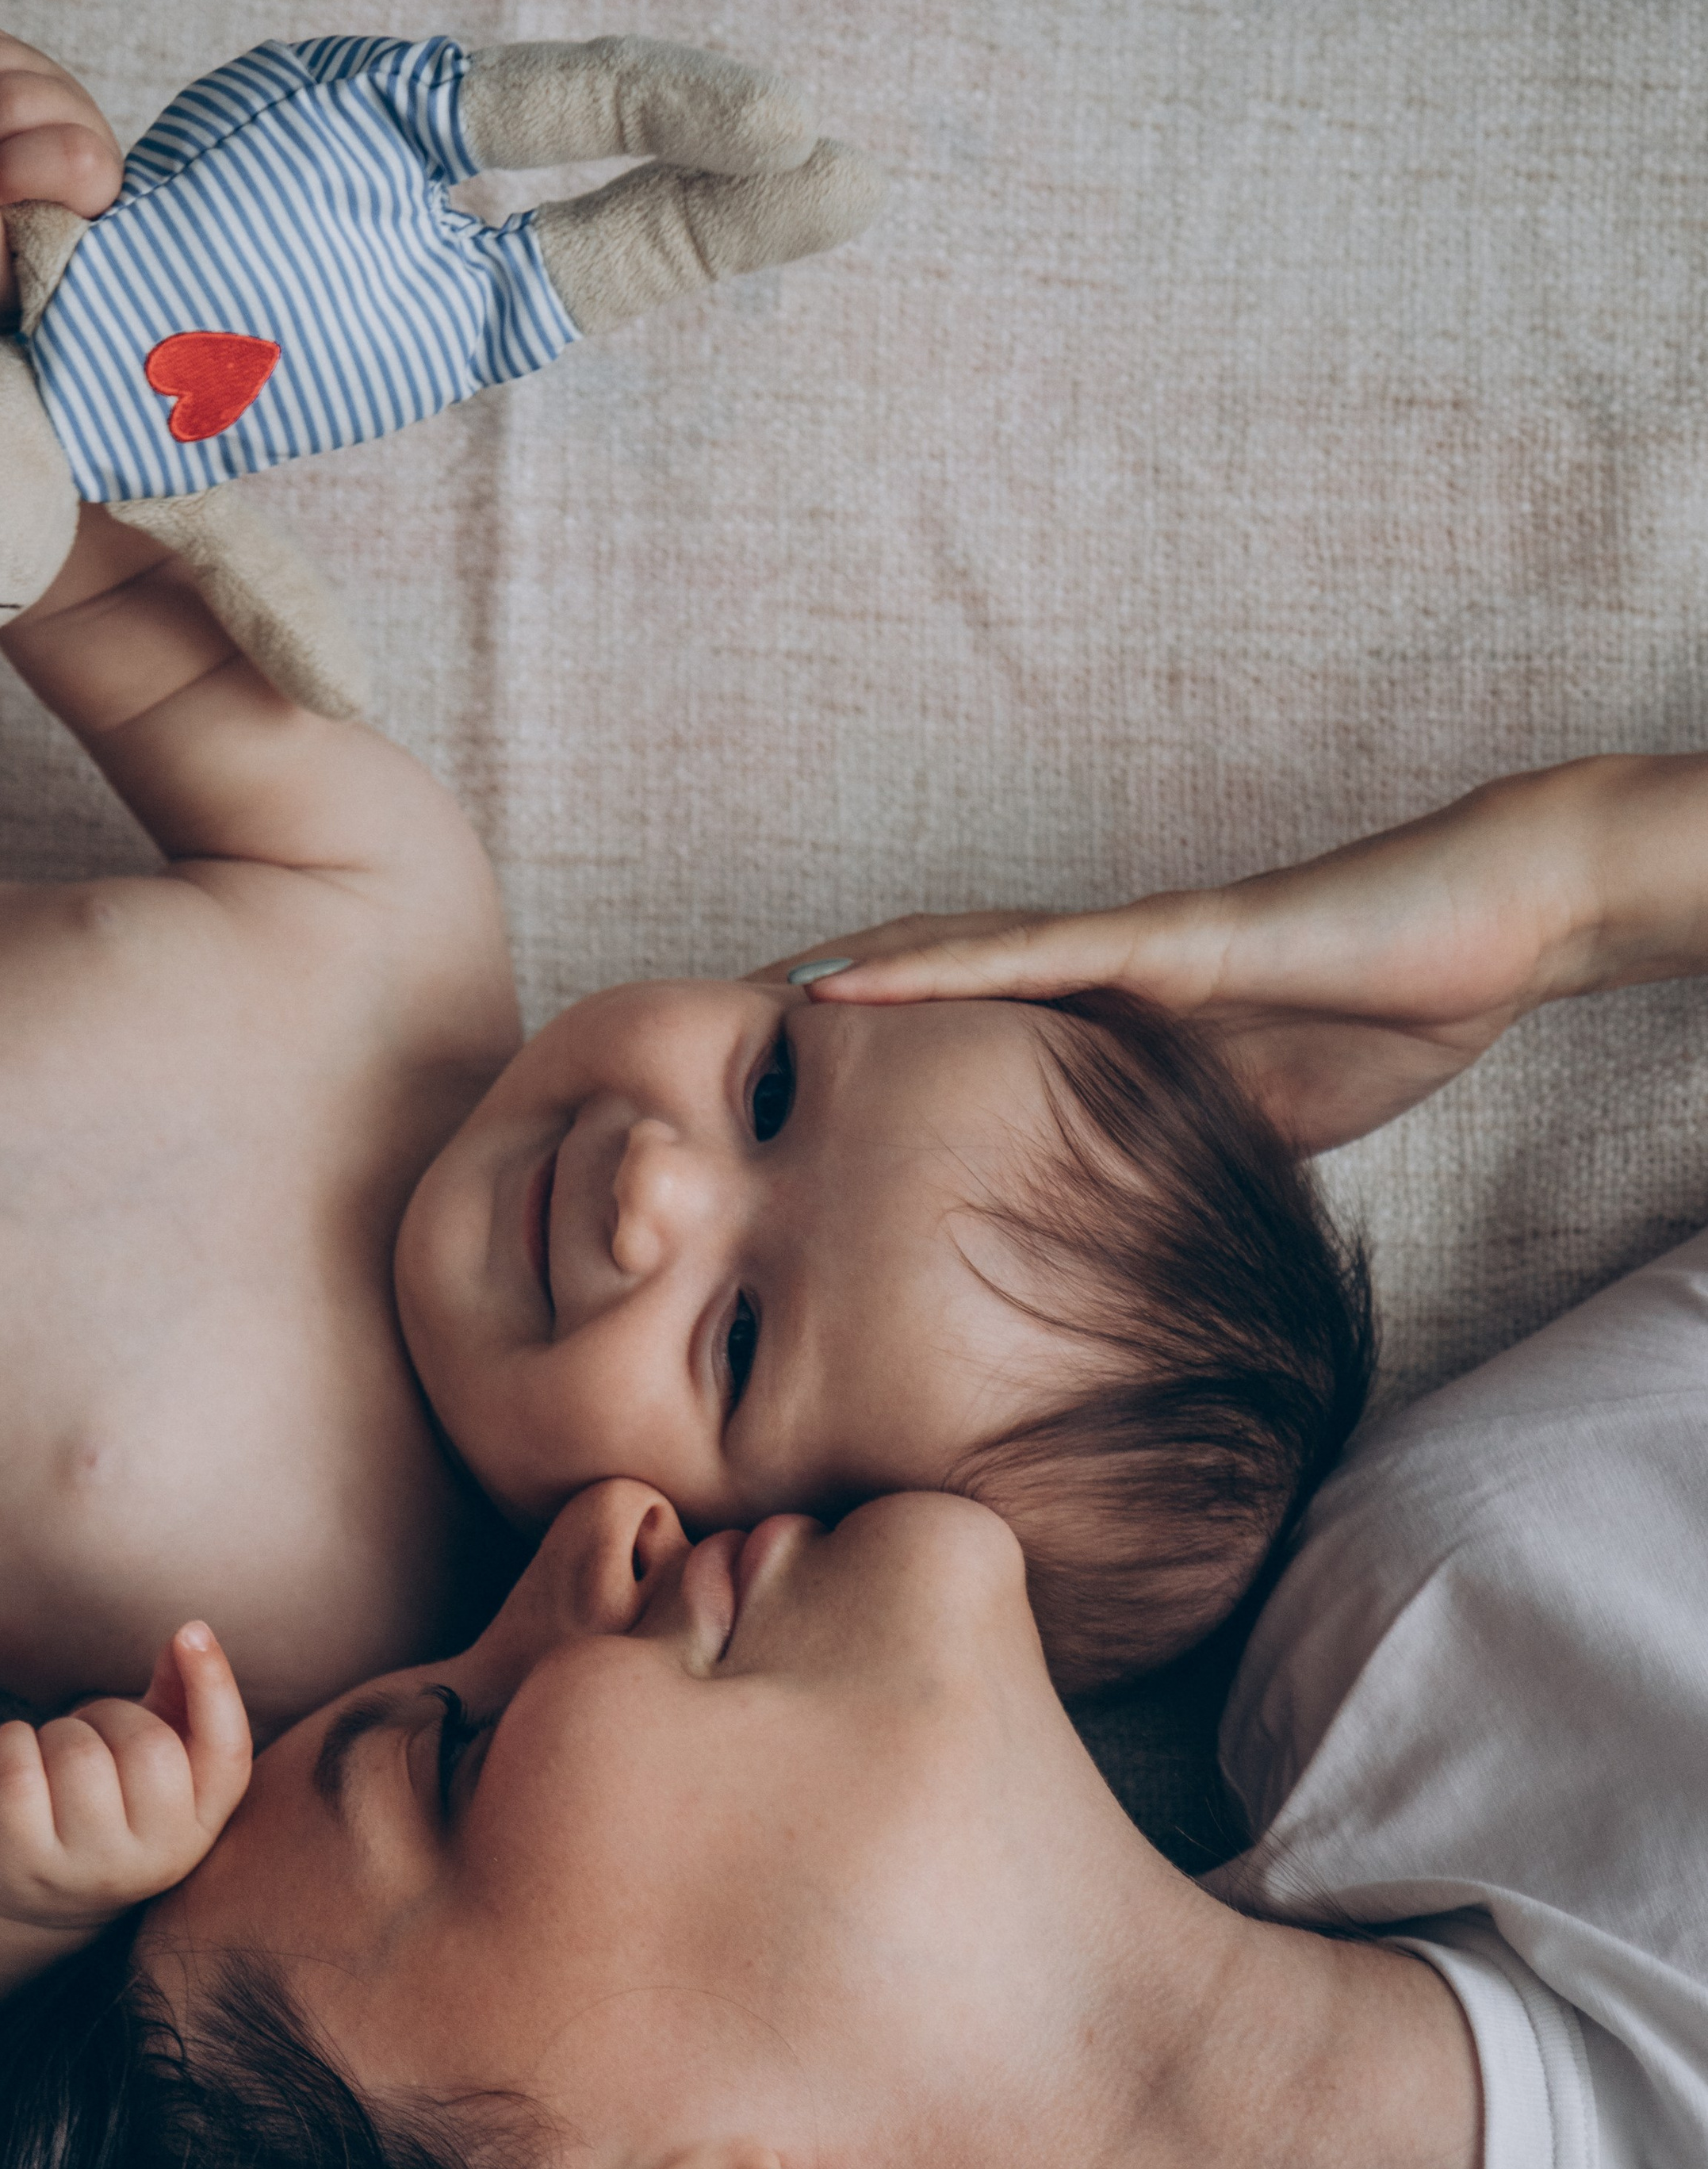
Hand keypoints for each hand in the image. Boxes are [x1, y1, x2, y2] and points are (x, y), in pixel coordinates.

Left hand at [0, 1622, 251, 1931]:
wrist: (29, 1889)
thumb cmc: (103, 1802)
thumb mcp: (152, 1763)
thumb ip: (179, 1700)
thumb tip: (193, 1635)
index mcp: (199, 1830)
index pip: (228, 1755)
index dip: (216, 1688)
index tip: (191, 1631)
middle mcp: (154, 1861)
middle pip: (149, 1747)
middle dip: (112, 1715)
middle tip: (92, 1733)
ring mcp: (86, 1869)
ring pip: (79, 1755)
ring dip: (59, 1732)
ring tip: (54, 1758)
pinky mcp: (22, 1862)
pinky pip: (18, 1768)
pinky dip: (11, 1740)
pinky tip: (16, 1758)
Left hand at [762, 773, 1594, 1152]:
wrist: (1485, 926)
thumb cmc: (1376, 1011)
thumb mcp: (1254, 1125)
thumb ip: (1177, 1159)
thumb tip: (1122, 1242)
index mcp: (1100, 1026)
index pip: (950, 1047)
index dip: (846, 1080)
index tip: (753, 1126)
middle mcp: (1086, 975)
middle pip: (912, 992)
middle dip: (799, 1032)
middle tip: (683, 1071)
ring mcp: (1117, 951)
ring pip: (935, 961)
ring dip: (822, 989)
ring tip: (709, 1023)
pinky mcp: (1166, 941)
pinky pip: (1026, 953)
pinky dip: (925, 969)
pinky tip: (837, 987)